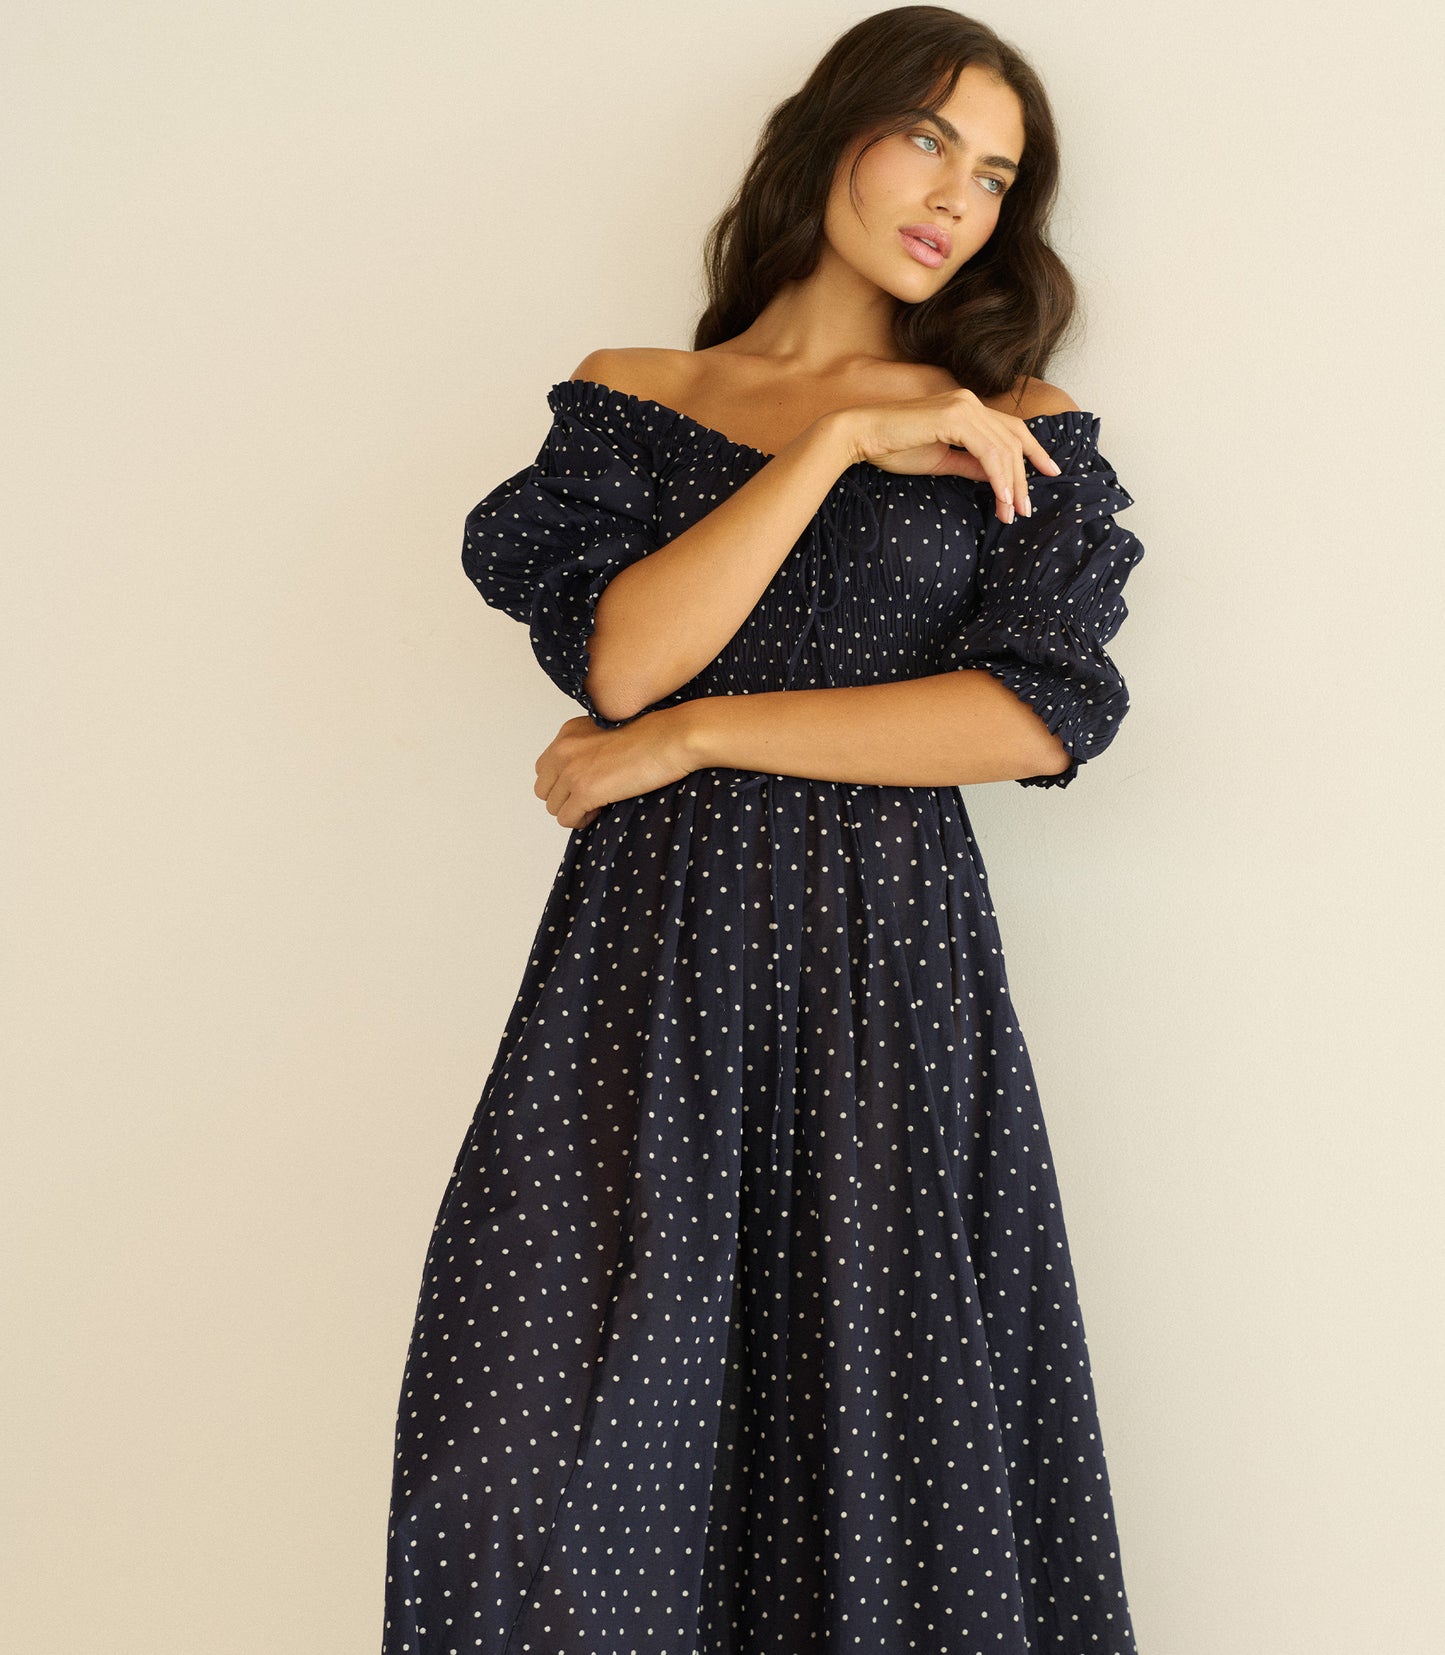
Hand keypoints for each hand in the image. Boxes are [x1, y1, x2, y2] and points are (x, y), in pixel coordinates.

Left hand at [534, 707, 695, 829]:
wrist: (671, 738)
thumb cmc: (652, 736)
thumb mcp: (607, 733)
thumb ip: (586, 749)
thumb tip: (581, 777)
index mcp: (568, 733)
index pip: (545, 769)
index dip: (564, 782)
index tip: (587, 784)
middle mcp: (563, 750)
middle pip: (544, 790)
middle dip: (565, 798)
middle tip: (591, 798)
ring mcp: (571, 771)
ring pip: (553, 807)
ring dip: (574, 810)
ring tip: (599, 804)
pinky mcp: (584, 791)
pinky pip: (567, 819)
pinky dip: (582, 820)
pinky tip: (602, 810)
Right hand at [840, 388, 1062, 523]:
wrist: (861, 436)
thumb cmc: (893, 448)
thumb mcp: (940, 460)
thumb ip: (970, 464)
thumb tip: (996, 476)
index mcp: (967, 408)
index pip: (1011, 429)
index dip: (1034, 452)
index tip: (1050, 473)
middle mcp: (970, 402)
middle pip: (1014, 439)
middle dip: (1025, 476)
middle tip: (1026, 510)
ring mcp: (963, 407)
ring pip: (1005, 447)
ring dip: (1012, 484)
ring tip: (1012, 512)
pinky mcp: (954, 418)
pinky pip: (988, 451)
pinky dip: (998, 477)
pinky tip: (1001, 499)